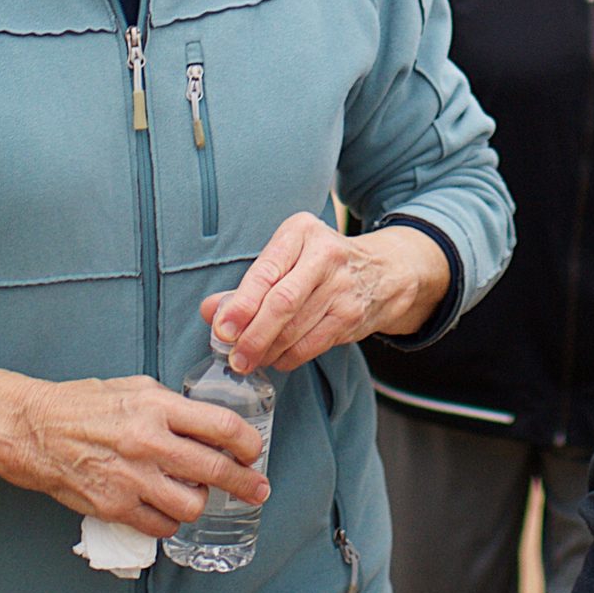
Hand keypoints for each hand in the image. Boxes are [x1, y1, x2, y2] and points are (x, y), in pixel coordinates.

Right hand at [0, 360, 266, 535]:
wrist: (36, 430)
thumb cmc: (84, 404)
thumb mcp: (135, 388)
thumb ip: (172, 405)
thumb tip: (206, 423)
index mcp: (156, 407)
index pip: (220, 426)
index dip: (247, 442)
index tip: (254, 451)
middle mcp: (148, 442)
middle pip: (214, 470)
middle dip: (245, 483)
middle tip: (257, 489)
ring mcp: (131, 478)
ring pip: (190, 505)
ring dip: (200, 502)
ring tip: (196, 495)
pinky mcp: (114, 506)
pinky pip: (160, 525)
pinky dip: (169, 521)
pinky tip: (166, 509)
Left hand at [199, 212, 449, 373]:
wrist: (383, 270)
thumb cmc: (320, 264)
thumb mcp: (287, 258)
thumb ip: (248, 285)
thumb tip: (209, 310)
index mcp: (301, 232)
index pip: (266, 272)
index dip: (241, 305)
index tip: (221, 329)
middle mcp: (325, 255)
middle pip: (282, 303)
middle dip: (253, 335)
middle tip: (234, 357)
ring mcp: (342, 286)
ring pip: (296, 328)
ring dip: (267, 351)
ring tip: (248, 360)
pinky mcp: (352, 315)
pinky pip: (313, 344)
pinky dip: (289, 357)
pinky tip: (275, 360)